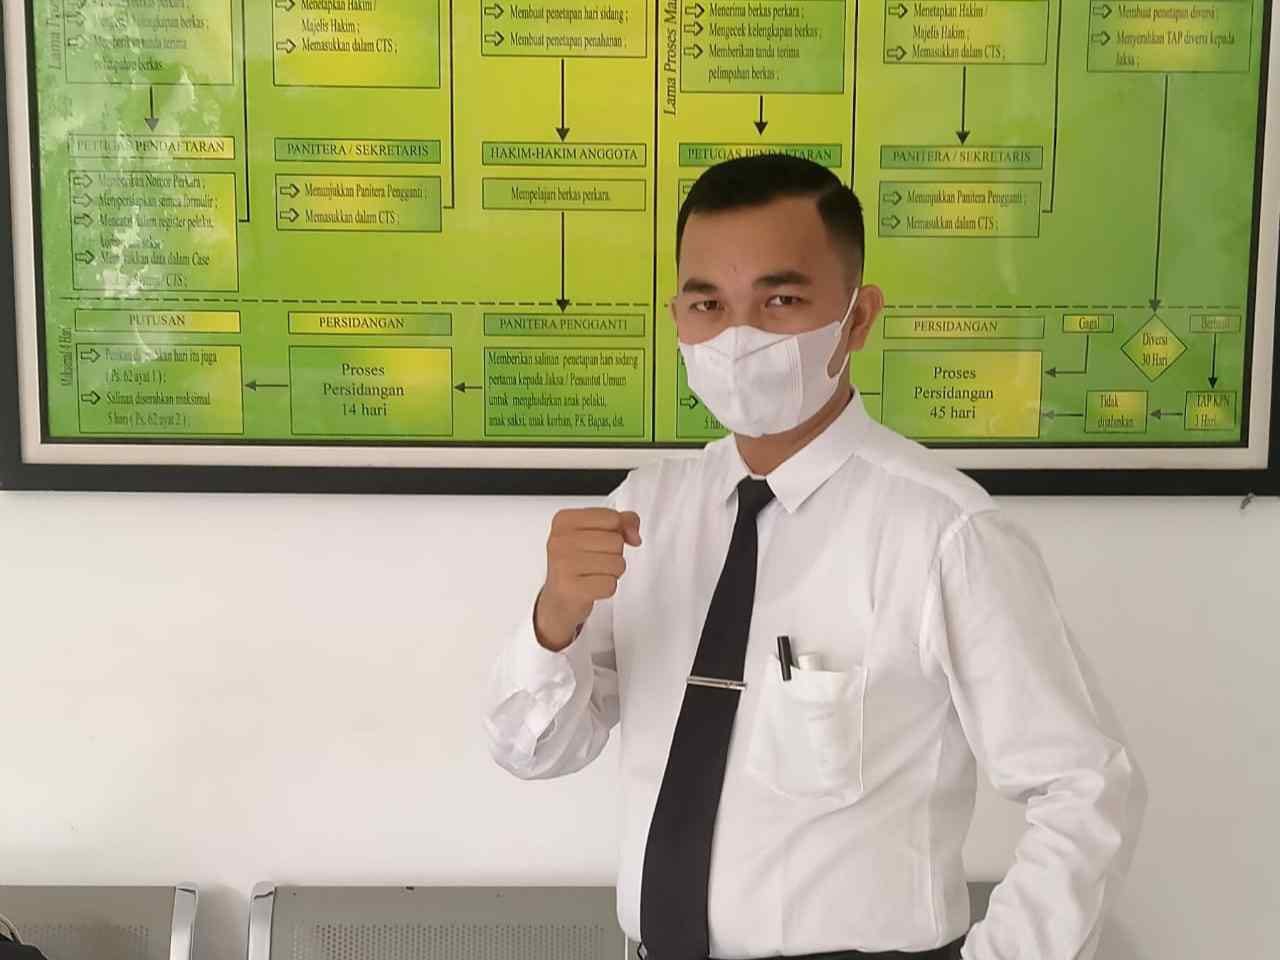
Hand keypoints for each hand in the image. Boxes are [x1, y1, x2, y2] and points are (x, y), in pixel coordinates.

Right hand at [534, 507, 641, 650]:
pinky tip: (591, 587)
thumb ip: (622, 522)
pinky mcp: (570, 588)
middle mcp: (559, 540)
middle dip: (614, 554)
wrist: (559, 598)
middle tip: (594, 561)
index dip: (616, 532)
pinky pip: (610, 584)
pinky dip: (606, 588)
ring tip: (593, 574)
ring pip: (617, 563)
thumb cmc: (578, 563)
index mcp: (564, 520)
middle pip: (616, 541)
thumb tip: (634, 534)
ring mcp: (563, 564)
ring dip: (612, 572)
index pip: (612, 517)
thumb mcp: (597, 533)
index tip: (600, 541)